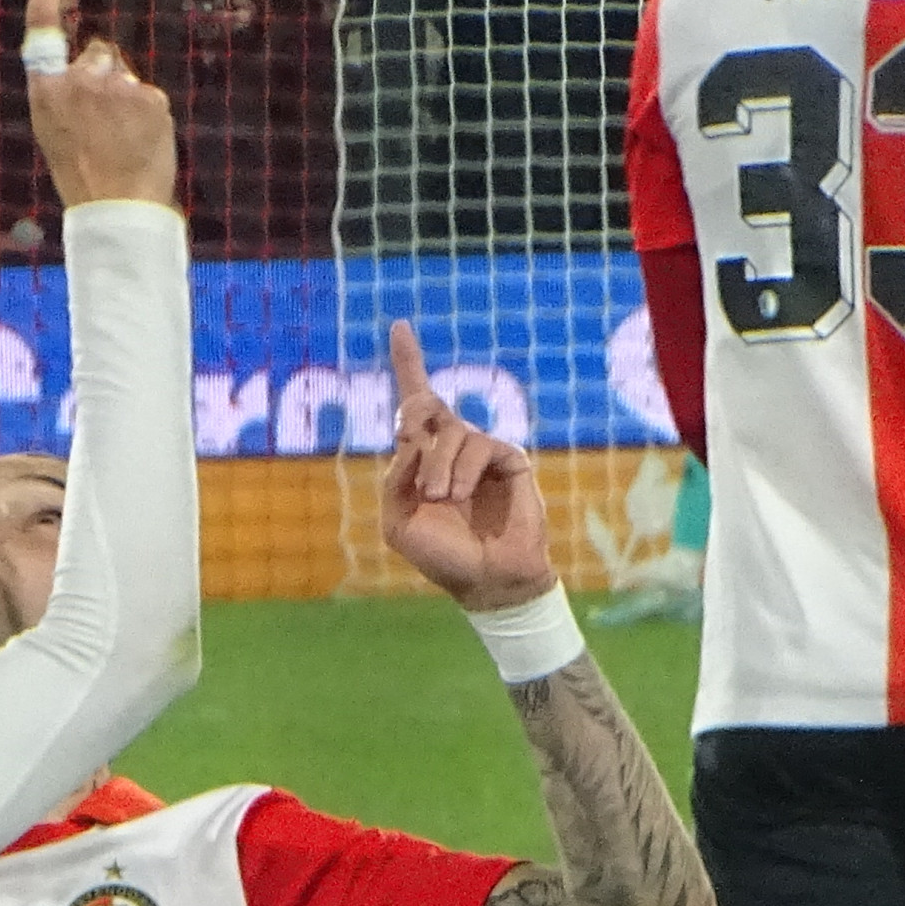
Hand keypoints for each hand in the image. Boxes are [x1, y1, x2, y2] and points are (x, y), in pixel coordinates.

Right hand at [20, 0, 174, 210]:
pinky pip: (149, 95)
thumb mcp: (56, 131)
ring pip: (126, 75)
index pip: (43, 30)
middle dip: (105, 75)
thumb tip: (97, 59)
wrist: (116, 209)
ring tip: (122, 139)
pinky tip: (140, 143)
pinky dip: (148, 115)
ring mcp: (117, 86)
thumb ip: (69, 92)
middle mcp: (79, 80)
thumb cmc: (82, 175)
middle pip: (100, 52)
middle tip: (104, 124)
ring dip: (127, 98)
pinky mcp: (149, 96)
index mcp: (46, 92)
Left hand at [379, 321, 552, 608]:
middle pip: (429, 405)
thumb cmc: (442, 555)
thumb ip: (395, 481)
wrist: (485, 579)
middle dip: (416, 418)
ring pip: (452, 431)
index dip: (407, 363)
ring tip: (440, 498)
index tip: (398, 326)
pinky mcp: (509, 459)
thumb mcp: (399, 522)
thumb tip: (412, 440)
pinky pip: (480, 445)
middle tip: (412, 447)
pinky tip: (459, 496)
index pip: (415, 405)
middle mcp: (452, 448)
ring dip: (438, 465)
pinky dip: (463, 470)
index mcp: (422, 459)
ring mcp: (481, 452)